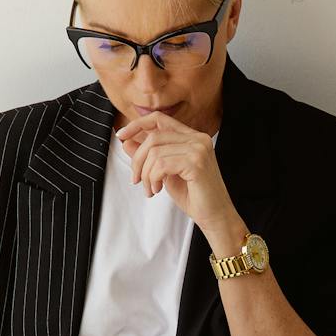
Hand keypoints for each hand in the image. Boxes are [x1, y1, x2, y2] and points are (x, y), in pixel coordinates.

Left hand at [118, 111, 236, 232]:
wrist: (215, 216)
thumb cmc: (193, 196)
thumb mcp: (165, 172)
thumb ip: (149, 156)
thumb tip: (127, 141)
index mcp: (192, 137)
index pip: (159, 119)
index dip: (137, 125)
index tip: (121, 136)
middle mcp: (198, 138)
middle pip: (153, 137)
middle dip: (138, 160)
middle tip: (137, 180)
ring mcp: (199, 149)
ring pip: (155, 152)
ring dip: (146, 174)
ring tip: (150, 189)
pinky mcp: (196, 163)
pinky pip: (161, 164)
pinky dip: (153, 178)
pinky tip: (157, 190)